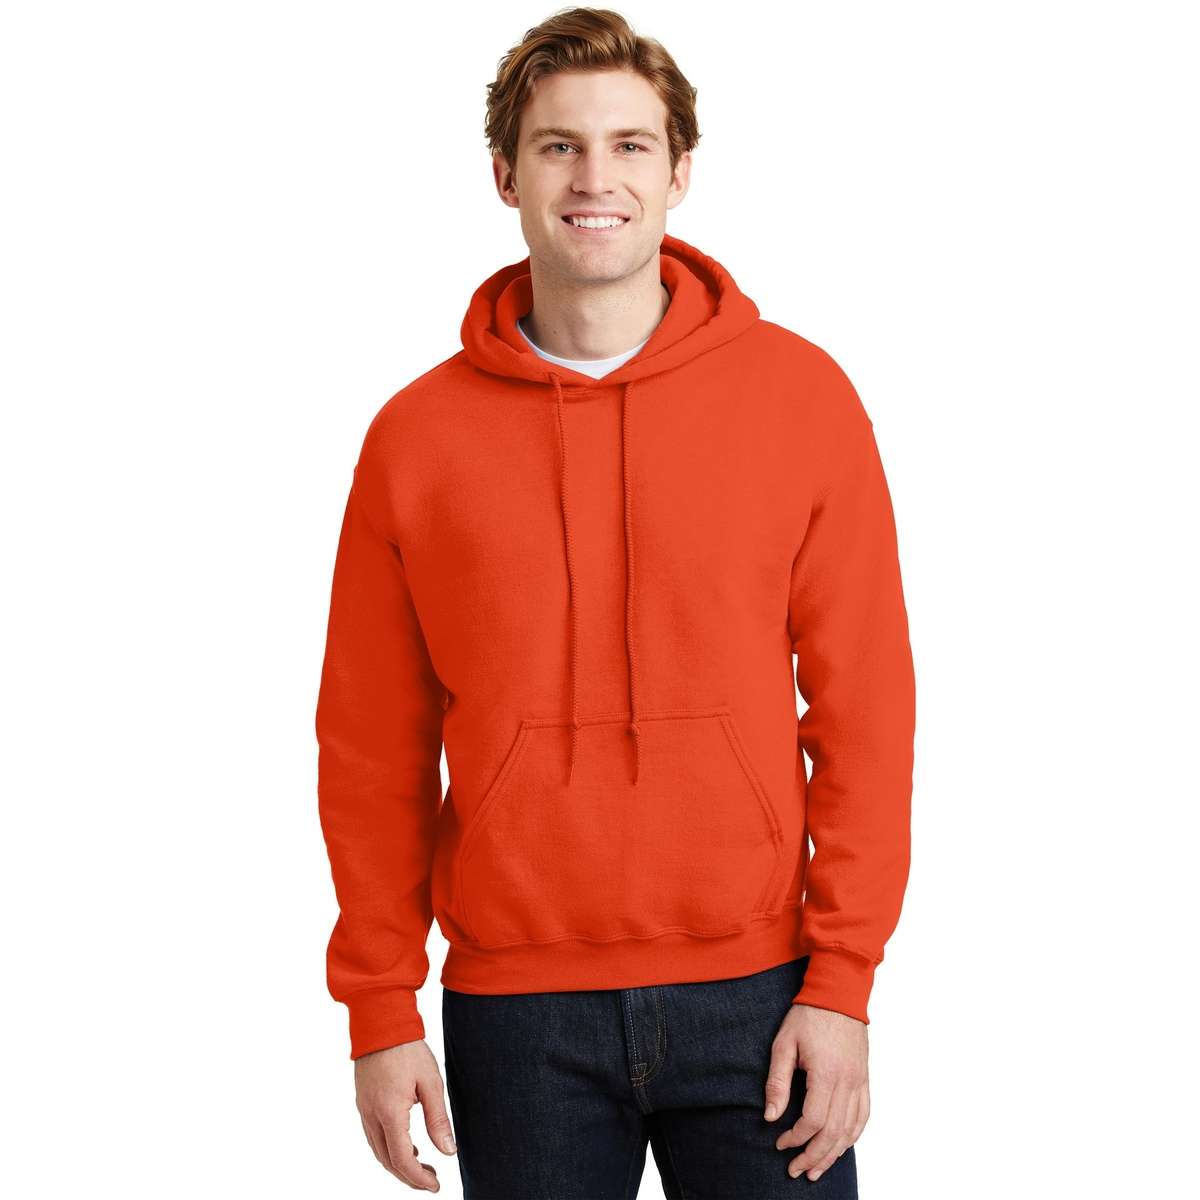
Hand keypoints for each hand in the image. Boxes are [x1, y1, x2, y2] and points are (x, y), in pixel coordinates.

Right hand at [355, 1040, 457, 1191]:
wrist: (381, 1022)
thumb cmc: (408, 1049)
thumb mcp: (431, 1083)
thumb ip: (438, 1120)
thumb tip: (448, 1151)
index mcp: (390, 1113)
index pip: (402, 1159)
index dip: (418, 1178)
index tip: (435, 1185)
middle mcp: (372, 1116)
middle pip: (387, 1161)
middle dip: (409, 1176)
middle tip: (431, 1180)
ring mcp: (364, 1109)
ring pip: (378, 1150)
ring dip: (398, 1163)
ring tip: (421, 1165)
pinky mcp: (363, 1102)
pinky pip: (373, 1135)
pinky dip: (389, 1147)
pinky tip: (406, 1143)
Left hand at [763, 1003, 869, 1181]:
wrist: (838, 994)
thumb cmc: (808, 1016)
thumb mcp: (783, 1043)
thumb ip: (777, 1081)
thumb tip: (771, 1117)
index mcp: (826, 1073)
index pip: (813, 1120)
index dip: (795, 1137)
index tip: (780, 1143)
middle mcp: (847, 1082)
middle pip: (833, 1133)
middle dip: (813, 1156)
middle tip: (796, 1170)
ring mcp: (860, 1082)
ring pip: (851, 1130)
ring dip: (833, 1154)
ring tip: (816, 1170)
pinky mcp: (864, 1079)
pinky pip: (863, 1116)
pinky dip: (852, 1137)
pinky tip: (840, 1147)